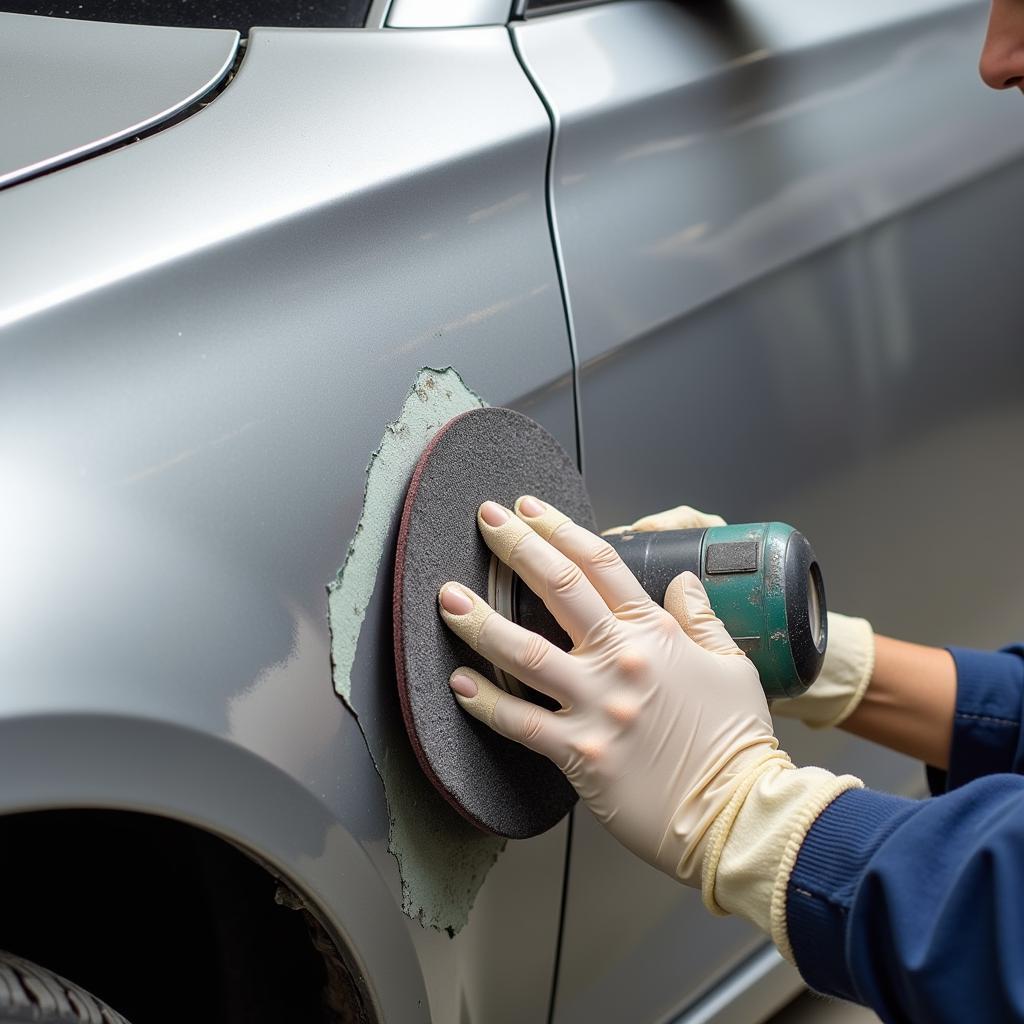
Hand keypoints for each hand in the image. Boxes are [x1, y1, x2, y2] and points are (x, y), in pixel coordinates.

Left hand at [439, 498, 859, 961]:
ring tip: (448, 598)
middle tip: (488, 519)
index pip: (601, 565)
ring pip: (525, 652)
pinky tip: (459, 682)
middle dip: (517, 547)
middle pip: (559, 589)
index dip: (561, 530)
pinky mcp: (579, 753)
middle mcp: (620, 661)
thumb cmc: (737, 742)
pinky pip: (521, 723)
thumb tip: (681, 580)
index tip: (531, 509)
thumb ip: (701, 619)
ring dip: (481, 622)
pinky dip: (486, 702)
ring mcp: (595, 706)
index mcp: (656, 635)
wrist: (737, 813)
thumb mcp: (731, 667)